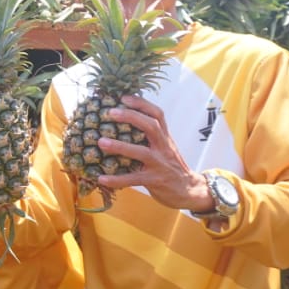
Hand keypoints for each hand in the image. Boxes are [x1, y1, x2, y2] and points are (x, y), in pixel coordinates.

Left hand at [94, 95, 209, 211]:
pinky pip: (134, 179)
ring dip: (120, 146)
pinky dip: (117, 179)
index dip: (142, 104)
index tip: (124, 97)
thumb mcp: (163, 147)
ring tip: (100, 142)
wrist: (188, 190)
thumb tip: (122, 122)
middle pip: (152, 127)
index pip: (158, 115)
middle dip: (131, 117)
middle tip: (110, 112)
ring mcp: (160, 164)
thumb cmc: (169, 166)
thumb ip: (149, 136)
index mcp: (164, 137)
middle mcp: (163, 147)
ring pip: (141, 152)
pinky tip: (101, 178)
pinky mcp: (155, 180)